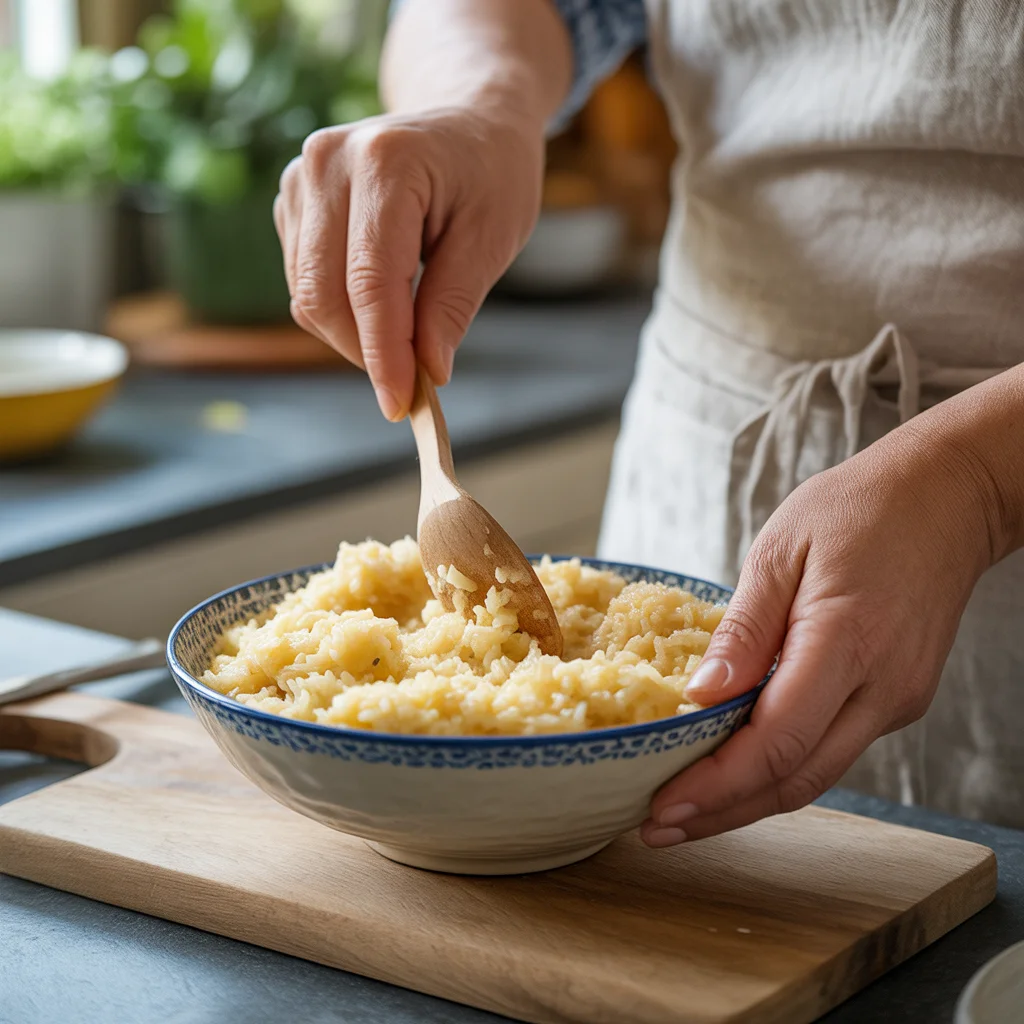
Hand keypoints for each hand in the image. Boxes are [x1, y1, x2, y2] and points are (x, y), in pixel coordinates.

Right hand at [274, 107, 544, 419]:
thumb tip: (426, 371)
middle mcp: (328, 162)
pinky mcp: (293, 199)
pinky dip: (342, 312)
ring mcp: (301, 177)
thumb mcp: (494, 238)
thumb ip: (453, 305)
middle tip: (414, 383)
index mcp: (386, 161)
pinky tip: (385, 302)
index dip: (383, 354)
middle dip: (367, 352)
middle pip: (324, 294)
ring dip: (354, 335)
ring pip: (307, 295)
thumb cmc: (491, 174)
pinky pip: (304, 282)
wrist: (468, 118)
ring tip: (409, 334)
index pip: (371, 282)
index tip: (401, 405)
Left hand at [640, 420, 1001, 846]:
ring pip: (817, 775)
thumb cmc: (859, 509)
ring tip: (686, 812)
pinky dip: (781, 769)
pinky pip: (833, 749)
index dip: (716, 785)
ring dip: (750, 802)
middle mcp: (883, 687)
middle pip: (797, 779)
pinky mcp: (898, 698)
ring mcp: (898, 699)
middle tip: (657, 828)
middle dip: (723, 813)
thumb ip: (743, 630)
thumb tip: (698, 697)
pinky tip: (736, 768)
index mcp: (847, 642)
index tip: (662, 806)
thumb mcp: (781, 550)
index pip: (777, 741)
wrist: (947, 497)